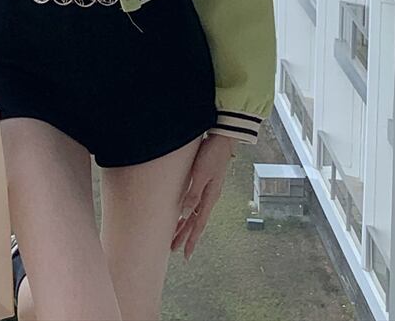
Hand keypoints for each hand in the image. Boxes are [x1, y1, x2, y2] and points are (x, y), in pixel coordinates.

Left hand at [170, 133, 235, 260]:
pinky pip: (193, 202)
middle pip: (195, 221)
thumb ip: (193, 194)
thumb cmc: (211, 154)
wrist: (221, 138)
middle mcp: (209, 197)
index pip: (199, 224)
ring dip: (184, 225)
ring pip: (193, 213)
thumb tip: (185, 214)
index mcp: (210, 197)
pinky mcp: (203, 181)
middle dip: (185, 236)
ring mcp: (207, 190)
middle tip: (173, 250)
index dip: (192, 240)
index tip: (186, 255)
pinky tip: (181, 214)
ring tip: (174, 236)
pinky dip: (186, 211)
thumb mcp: (201, 174)